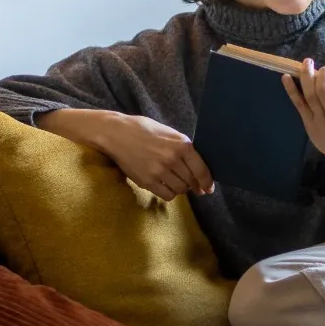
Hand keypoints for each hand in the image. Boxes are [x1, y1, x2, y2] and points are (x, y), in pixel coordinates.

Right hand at [38, 108, 213, 202]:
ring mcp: (159, 171)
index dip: (207, 182)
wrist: (116, 133)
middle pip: (191, 182)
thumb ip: (184, 148)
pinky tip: (165, 186)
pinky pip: (167, 195)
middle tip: (194, 187)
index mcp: (182, 145)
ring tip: (176, 182)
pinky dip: (169, 193)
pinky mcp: (147, 181)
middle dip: (194, 186)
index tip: (208, 189)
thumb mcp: (169, 133)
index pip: (201, 170)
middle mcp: (172, 159)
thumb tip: (197, 167)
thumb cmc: (144, 130)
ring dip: (181, 189)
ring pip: (180, 190)